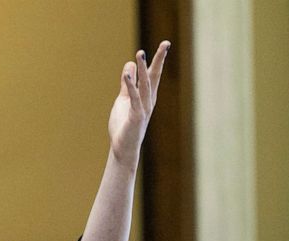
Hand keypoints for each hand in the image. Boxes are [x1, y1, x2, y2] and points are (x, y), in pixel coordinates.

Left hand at [108, 40, 170, 162]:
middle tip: (166, 43)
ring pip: (145, 84)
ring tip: (140, 53)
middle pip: (155, 76)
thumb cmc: (124, 125)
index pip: (153, 74)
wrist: (123, 148)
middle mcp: (149, 100)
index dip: (158, 59)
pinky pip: (134, 97)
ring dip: (142, 69)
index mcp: (147, 96)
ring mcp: (144, 108)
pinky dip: (131, 85)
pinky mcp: (136, 115)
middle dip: (159, 59)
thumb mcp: (124, 100)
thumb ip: (127, 84)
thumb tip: (130, 64)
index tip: (165, 44)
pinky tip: (127, 74)